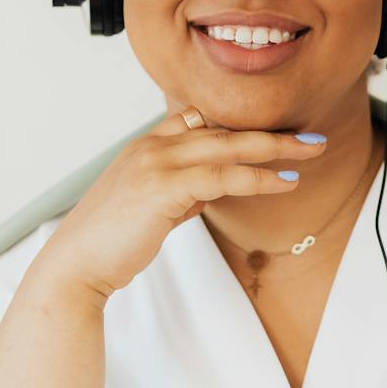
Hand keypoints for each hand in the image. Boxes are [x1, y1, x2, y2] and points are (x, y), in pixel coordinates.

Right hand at [33, 105, 328, 300]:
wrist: (76, 267)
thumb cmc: (110, 243)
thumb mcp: (149, 208)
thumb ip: (179, 193)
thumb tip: (210, 191)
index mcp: (144, 147)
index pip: (198, 120)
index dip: (239, 124)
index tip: (274, 132)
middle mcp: (149, 147)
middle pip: (221, 129)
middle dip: (270, 132)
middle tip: (310, 137)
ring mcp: (154, 163)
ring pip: (226, 146)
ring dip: (274, 149)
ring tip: (310, 153)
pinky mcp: (161, 188)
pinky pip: (222, 177)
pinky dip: (257, 177)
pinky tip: (283, 183)